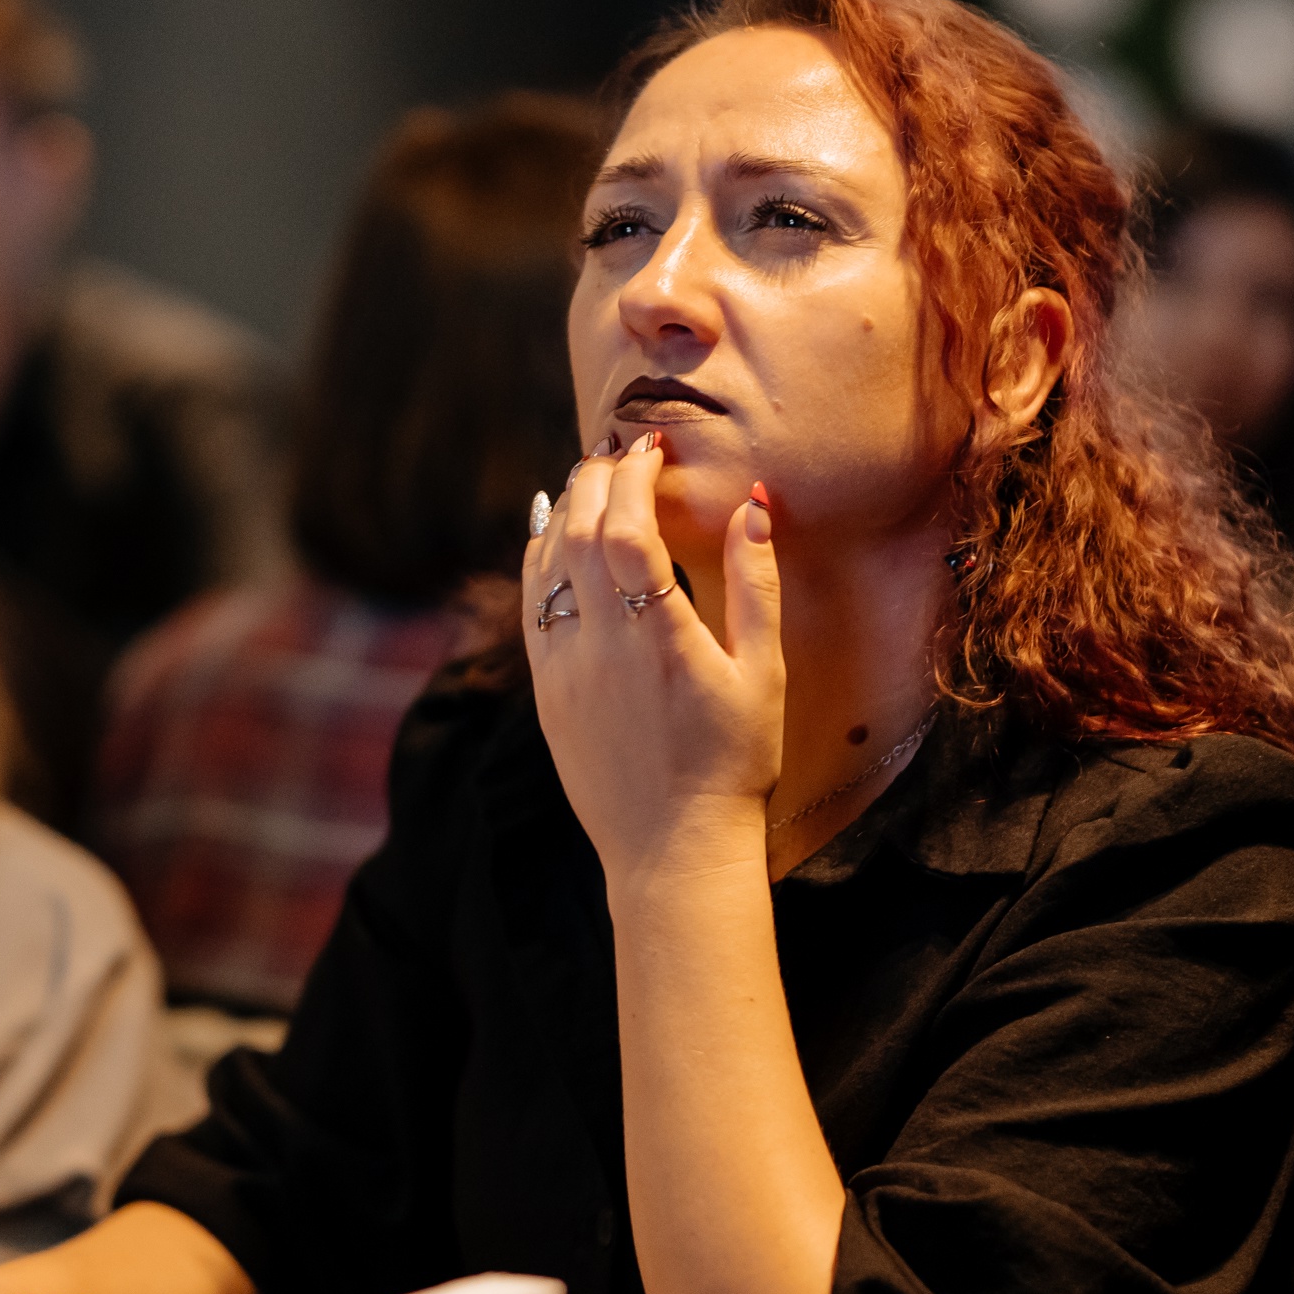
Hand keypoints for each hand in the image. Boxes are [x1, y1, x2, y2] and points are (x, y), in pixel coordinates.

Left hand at [523, 432, 783, 887]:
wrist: (672, 847)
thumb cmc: (733, 763)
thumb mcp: (763, 675)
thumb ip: (756, 586)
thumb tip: (753, 507)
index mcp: (659, 639)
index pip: (627, 530)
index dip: (633, 476)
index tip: (651, 446)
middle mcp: (600, 648)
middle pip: (578, 534)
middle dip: (596, 478)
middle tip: (621, 449)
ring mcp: (564, 670)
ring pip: (546, 566)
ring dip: (565, 510)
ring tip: (590, 477)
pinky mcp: (547, 692)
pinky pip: (531, 607)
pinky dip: (537, 558)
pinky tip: (551, 531)